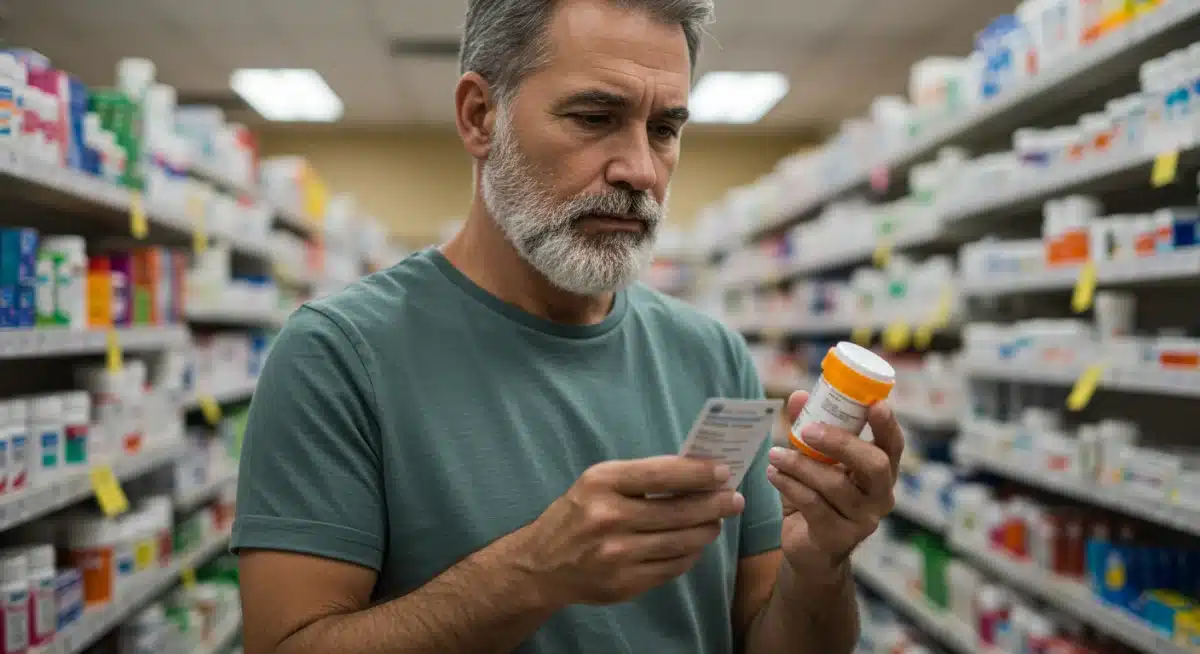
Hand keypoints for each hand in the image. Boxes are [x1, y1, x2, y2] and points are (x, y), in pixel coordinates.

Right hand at [515, 456, 745, 605]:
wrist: (542, 565)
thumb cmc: (578, 514)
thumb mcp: (599, 483)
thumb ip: (642, 477)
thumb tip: (698, 472)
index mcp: (602, 483)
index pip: (662, 474)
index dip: (698, 473)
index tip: (723, 472)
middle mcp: (608, 518)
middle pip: (679, 511)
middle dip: (714, 504)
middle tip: (734, 500)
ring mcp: (617, 554)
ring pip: (681, 542)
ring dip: (707, 530)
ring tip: (716, 522)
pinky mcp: (625, 583)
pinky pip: (672, 568)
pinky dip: (689, 554)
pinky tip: (693, 544)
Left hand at [766, 391, 903, 577]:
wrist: (808, 550)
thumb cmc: (816, 497)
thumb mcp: (813, 461)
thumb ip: (808, 429)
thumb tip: (798, 396)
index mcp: (881, 472)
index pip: (893, 445)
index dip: (887, 425)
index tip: (875, 404)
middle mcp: (880, 496)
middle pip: (874, 464)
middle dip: (841, 442)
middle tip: (807, 430)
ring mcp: (863, 520)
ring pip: (835, 485)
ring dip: (800, 464)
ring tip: (774, 454)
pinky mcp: (838, 538)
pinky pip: (814, 505)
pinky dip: (790, 485)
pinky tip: (773, 474)